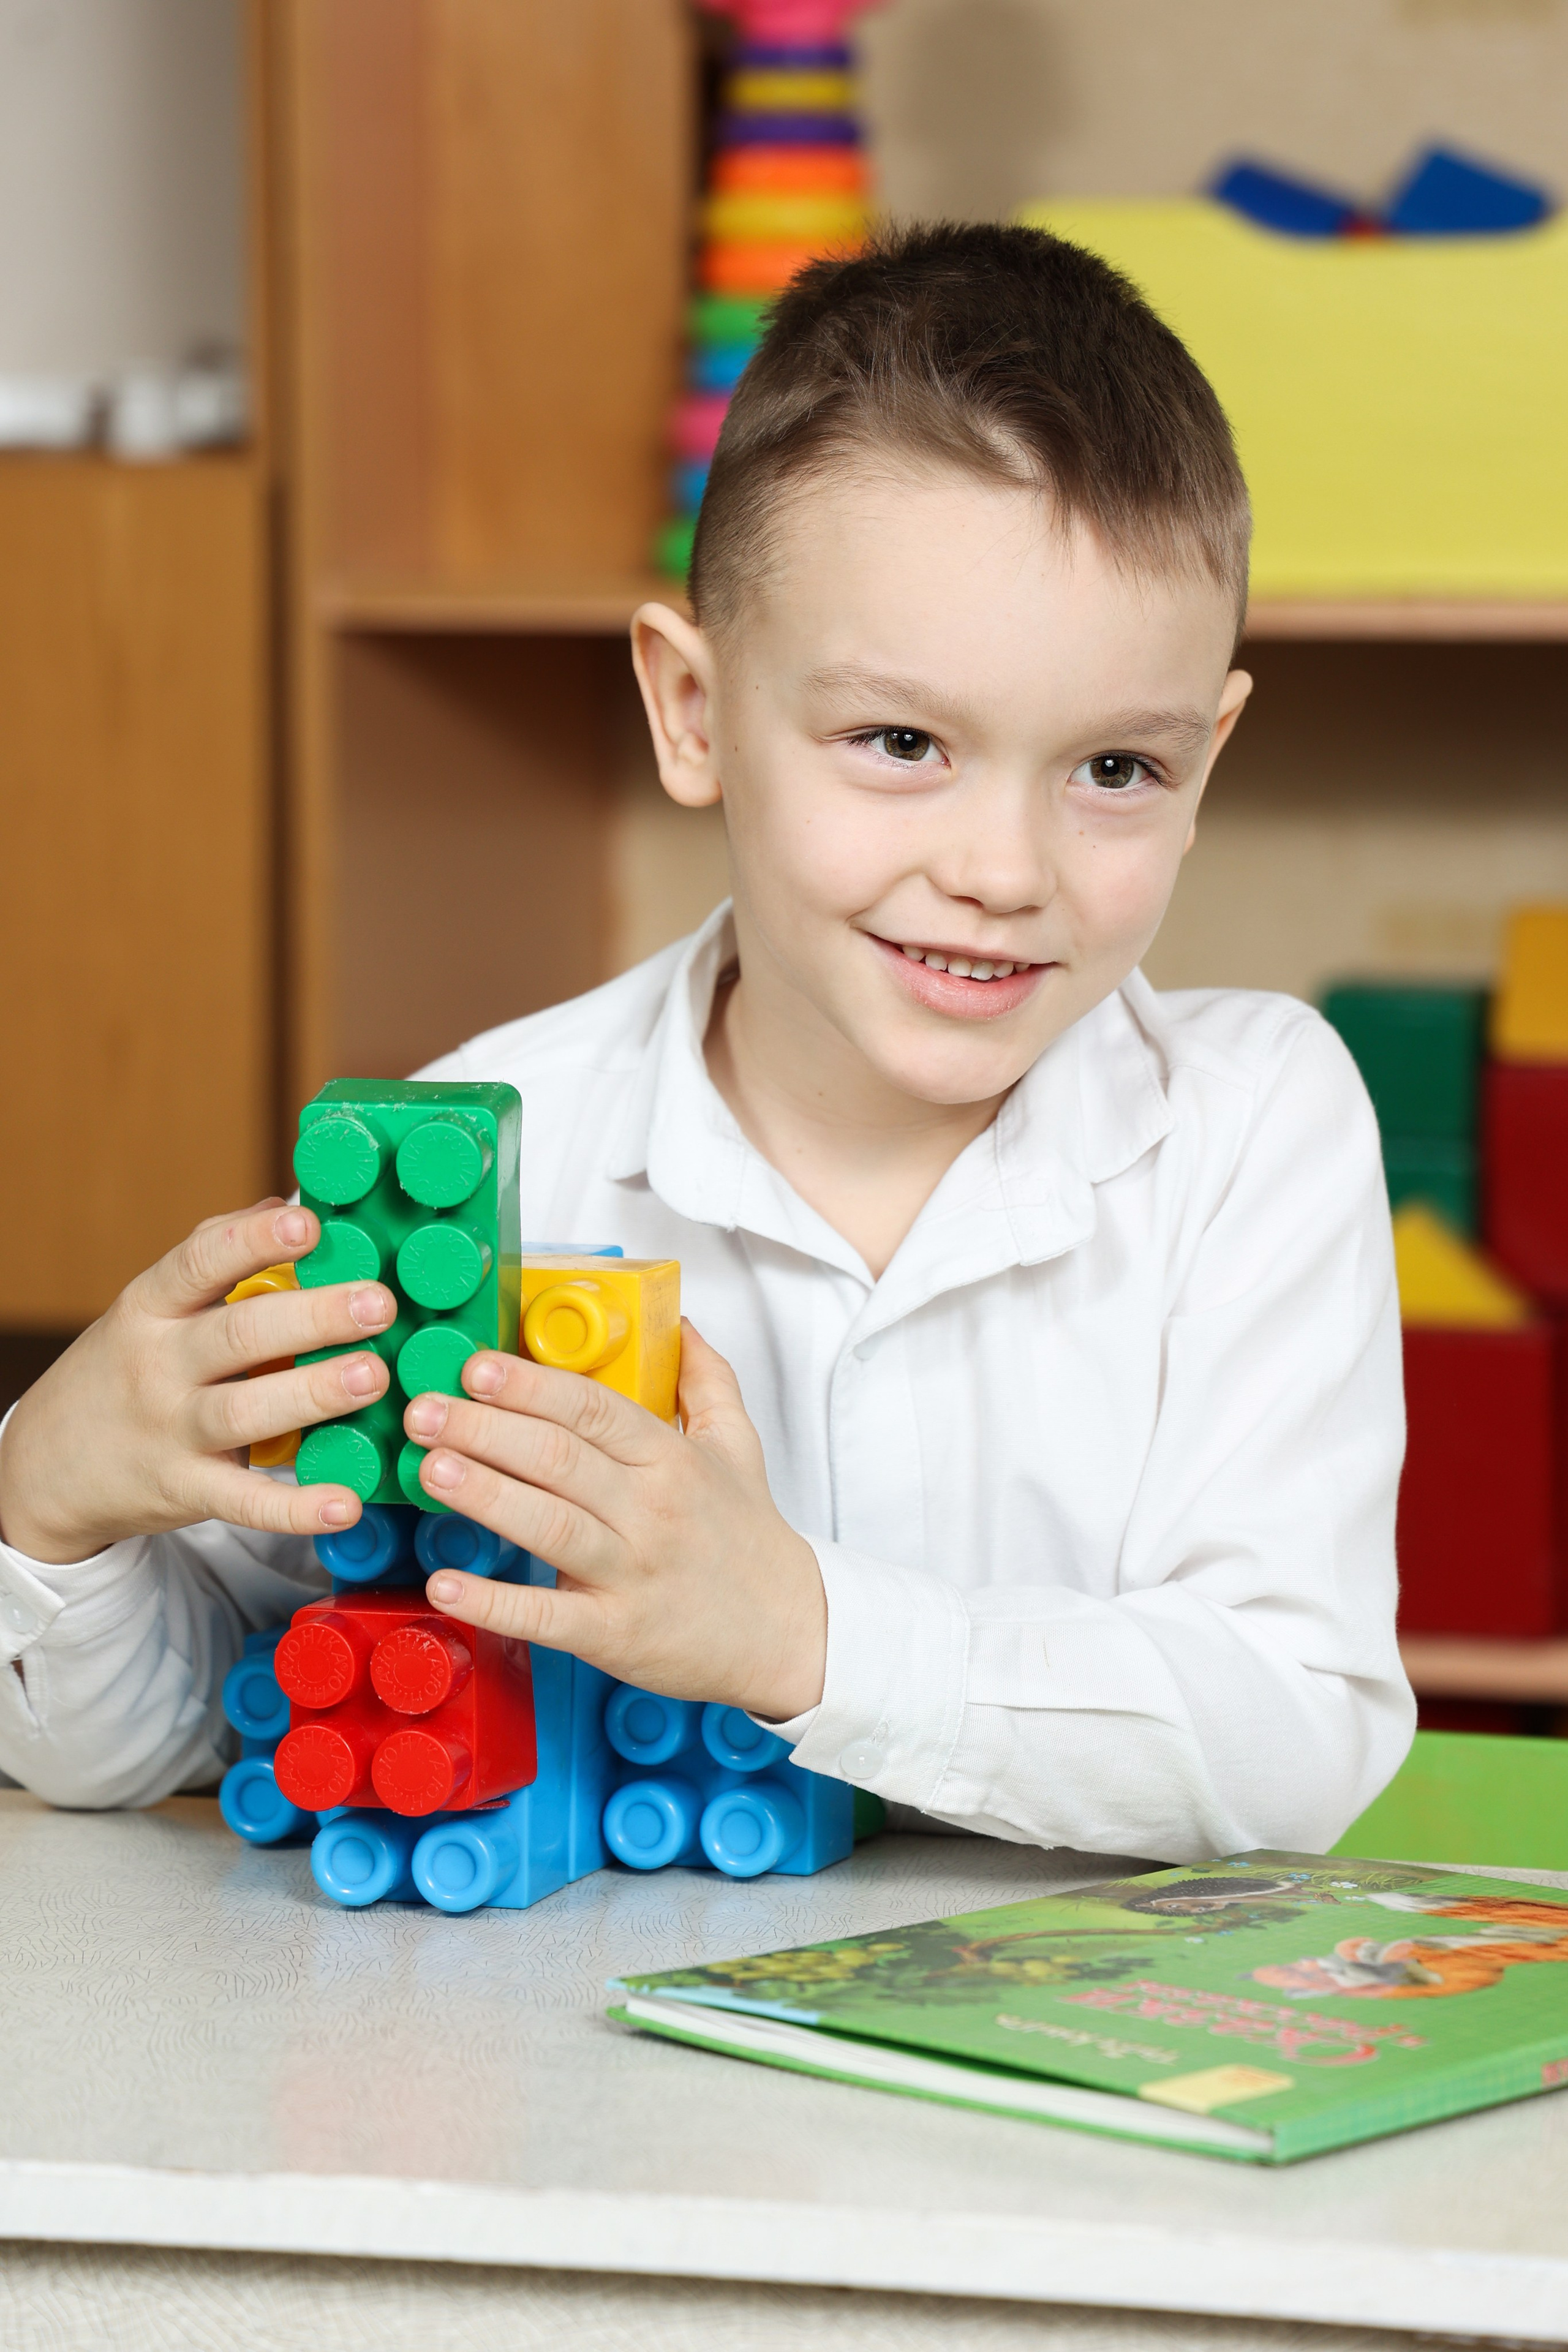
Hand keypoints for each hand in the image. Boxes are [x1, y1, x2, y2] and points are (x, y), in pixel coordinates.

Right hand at [0, 1199, 398, 1563]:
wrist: (48, 1465)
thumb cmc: (125, 1368)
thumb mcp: (151, 1306)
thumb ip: (214, 1255)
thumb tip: (286, 1203)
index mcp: (152, 1306)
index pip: (200, 1260)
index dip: (255, 1240)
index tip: (309, 1227)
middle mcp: (158, 1365)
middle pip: (238, 1335)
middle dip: (313, 1317)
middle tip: (378, 1303)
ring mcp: (169, 1431)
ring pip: (244, 1412)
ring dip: (313, 1394)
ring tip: (374, 1377)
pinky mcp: (184, 1490)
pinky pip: (242, 1502)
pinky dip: (294, 1507)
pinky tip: (346, 1502)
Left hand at [404, 1322, 827, 1721]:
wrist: (789, 1633)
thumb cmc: (748, 1538)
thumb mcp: (739, 1447)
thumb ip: (707, 1381)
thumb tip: (682, 1323)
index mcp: (671, 1459)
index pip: (593, 1409)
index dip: (530, 1385)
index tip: (476, 1365)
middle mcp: (651, 1511)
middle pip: (559, 1459)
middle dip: (485, 1429)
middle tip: (424, 1409)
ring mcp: (632, 1573)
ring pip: (549, 1527)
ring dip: (484, 1495)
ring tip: (430, 1469)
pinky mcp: (614, 1634)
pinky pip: (546, 1617)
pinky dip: (493, 1604)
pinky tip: (445, 1586)